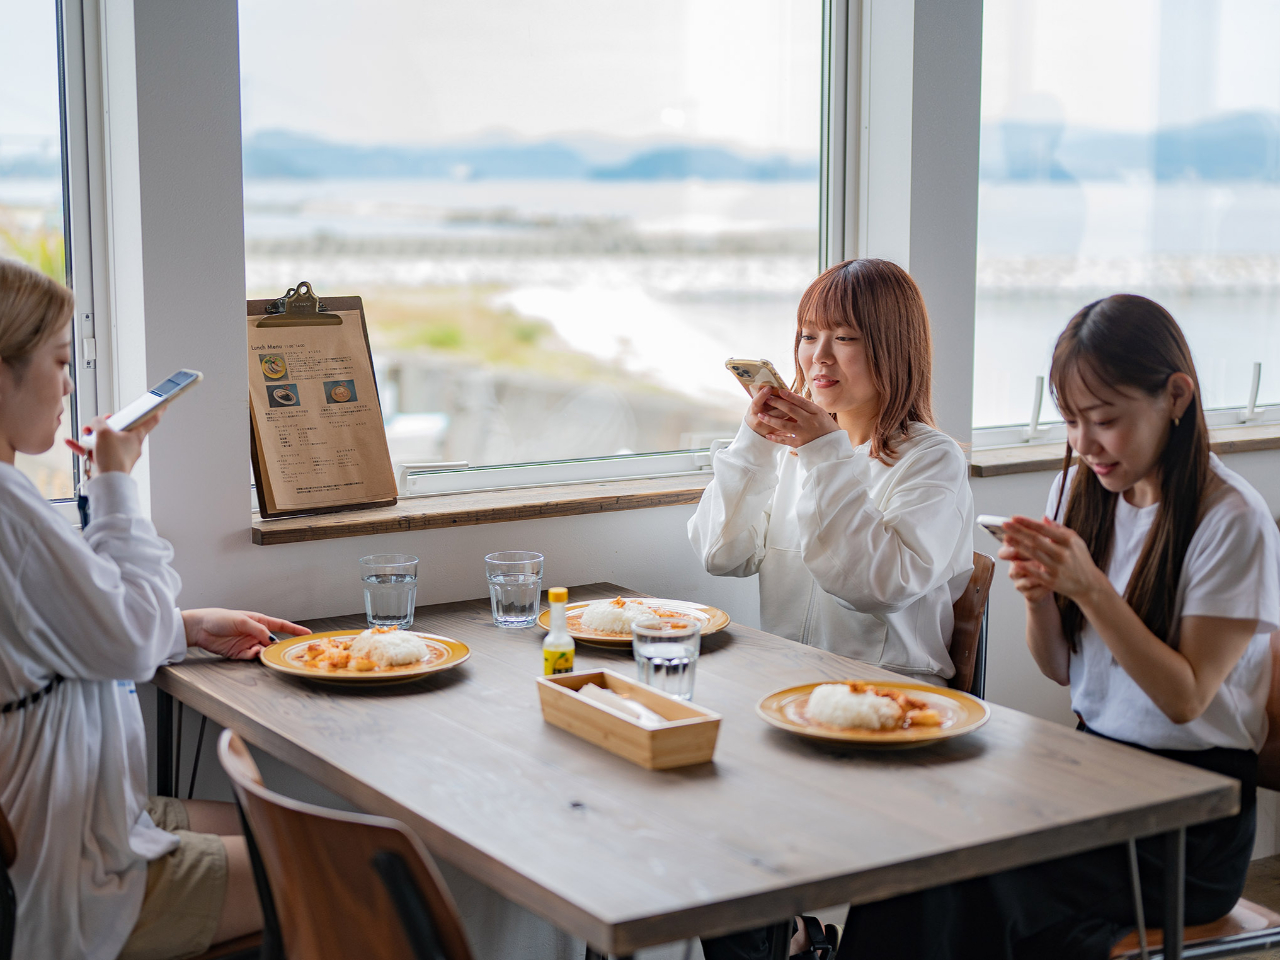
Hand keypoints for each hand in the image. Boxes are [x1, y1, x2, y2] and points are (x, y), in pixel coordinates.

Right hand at [66, 410, 163, 475]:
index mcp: (137, 435)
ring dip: (92, 435)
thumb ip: (99, 422)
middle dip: (105, 424)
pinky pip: (96, 451)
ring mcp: (119, 454)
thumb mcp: (103, 432)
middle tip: (99, 423)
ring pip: (106, 439)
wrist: (108, 482)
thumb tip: (96, 423)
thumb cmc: (113, 458)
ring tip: (86, 433)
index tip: (162, 403)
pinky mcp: (109, 462)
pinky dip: (84, 447)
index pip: (150, 419)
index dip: (157, 410)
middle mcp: (130, 444)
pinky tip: (72, 442)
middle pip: (120, 428)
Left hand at [182, 608, 309, 659]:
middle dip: (280, 646)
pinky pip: (252, 657)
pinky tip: (252, 653)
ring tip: (263, 651)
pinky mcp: (238, 653)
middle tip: (286, 651)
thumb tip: (272, 640)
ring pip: (264, 651)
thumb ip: (259, 630)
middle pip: (274, 641)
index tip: (307, 634)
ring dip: (266, 653)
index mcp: (259, 621)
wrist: (199, 628)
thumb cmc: (219, 618)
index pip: (281, 625)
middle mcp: (255, 633)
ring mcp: (248, 643)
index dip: (294, 630)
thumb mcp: (242, 620)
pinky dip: (254, 656)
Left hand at [745, 385, 838, 447]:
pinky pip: (785, 440)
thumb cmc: (828, 429)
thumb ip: (809, 408)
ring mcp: (804, 433)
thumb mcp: (822, 415)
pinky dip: (776, 437)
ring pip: (784, 424)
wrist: (834, 448)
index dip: (789, 396)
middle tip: (767, 399)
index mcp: (817, 412)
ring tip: (761, 415)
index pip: (801, 401)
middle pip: (790, 410)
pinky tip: (768, 435)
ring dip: (771, 419)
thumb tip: (793, 398)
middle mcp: (810, 421)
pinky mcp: (801, 444)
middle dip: (777, 403)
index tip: (779, 391)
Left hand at [1000, 516, 1107, 606]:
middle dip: (1018, 531)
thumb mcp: (1075, 541)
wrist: (1089, 585)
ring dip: (1018, 546)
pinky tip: (1014, 561)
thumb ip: (1059, 529)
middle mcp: (1062, 553)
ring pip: (1034, 555)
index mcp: (1068, 540)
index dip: (1027, 523)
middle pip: (1036, 540)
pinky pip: (1036, 573)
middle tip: (1004, 525)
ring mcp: (1057, 568)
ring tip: (1006, 539)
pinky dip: (1025, 567)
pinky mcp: (1052, 581)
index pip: (1044, 529)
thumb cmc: (1080, 559)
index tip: (1014, 517)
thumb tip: (1043, 518)